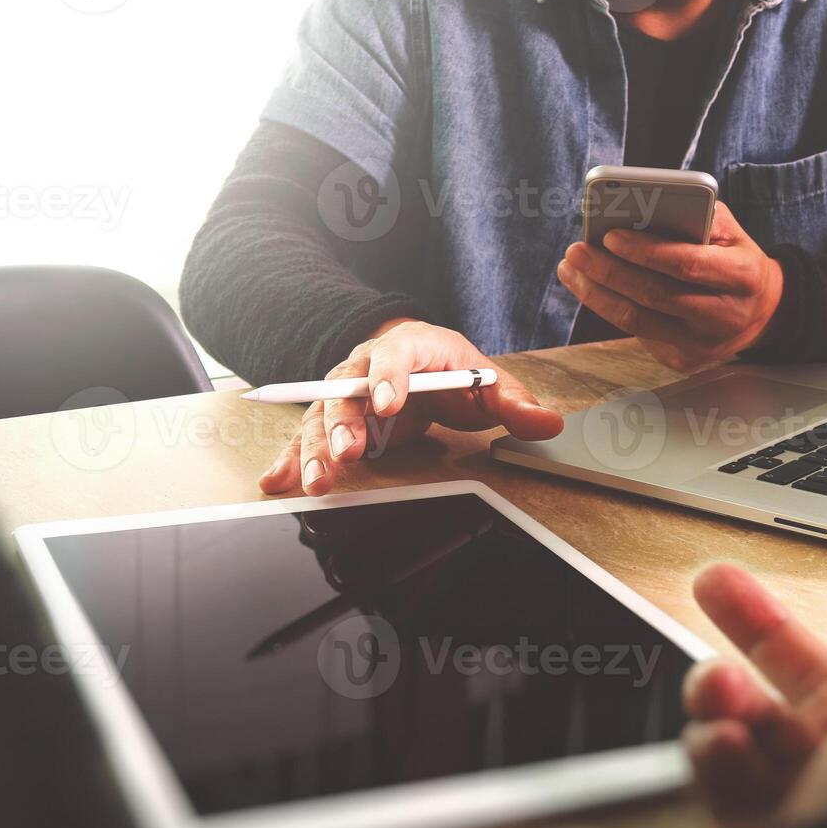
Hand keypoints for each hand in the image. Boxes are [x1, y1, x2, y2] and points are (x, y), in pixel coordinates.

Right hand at [259, 320, 563, 495]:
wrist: (419, 362)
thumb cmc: (453, 372)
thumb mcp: (488, 382)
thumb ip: (515, 402)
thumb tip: (549, 422)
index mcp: (410, 346)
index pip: (396, 354)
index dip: (388, 377)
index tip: (387, 403)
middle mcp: (367, 365)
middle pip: (348, 389)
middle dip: (345, 421)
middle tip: (349, 451)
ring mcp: (345, 394)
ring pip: (322, 417)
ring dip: (317, 449)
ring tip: (318, 481)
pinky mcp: (333, 422)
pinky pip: (306, 438)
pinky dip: (291, 459)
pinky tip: (277, 481)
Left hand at [557, 202, 783, 372]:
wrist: (761, 312)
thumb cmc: (734, 259)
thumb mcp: (730, 232)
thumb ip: (694, 217)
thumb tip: (640, 210)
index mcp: (742, 276)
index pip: (686, 264)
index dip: (645, 251)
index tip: (609, 235)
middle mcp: (723, 316)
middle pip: (654, 295)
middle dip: (608, 271)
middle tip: (576, 251)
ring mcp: (702, 344)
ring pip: (637, 320)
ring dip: (596, 293)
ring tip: (571, 269)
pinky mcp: (683, 360)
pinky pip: (638, 332)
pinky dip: (609, 307)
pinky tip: (589, 288)